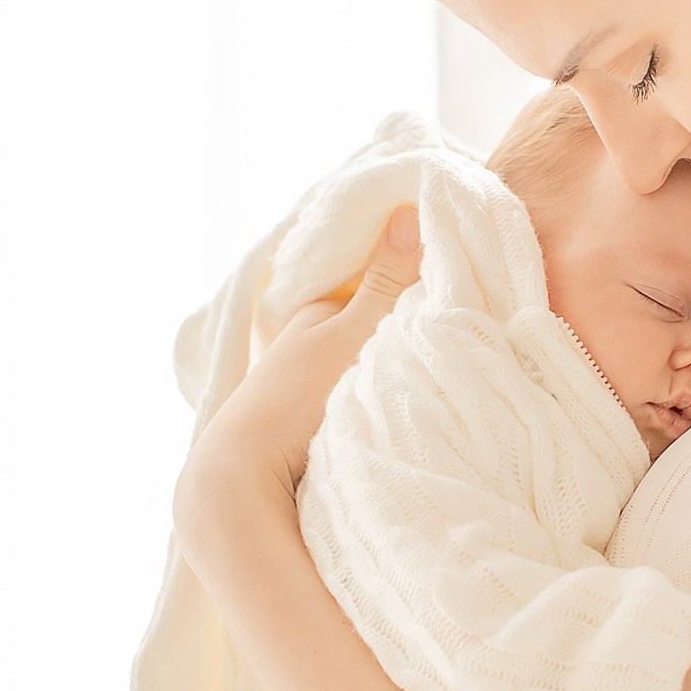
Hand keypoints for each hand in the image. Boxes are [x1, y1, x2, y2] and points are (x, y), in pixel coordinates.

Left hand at [172, 206, 422, 556]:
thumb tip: (407, 210)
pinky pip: (344, 411)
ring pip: (354, 376)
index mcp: (312, 318)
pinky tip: (391, 423)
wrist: (243, 480)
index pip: (368, 293)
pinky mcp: (298, 438)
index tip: (447, 299)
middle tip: (446, 346)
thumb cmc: (297, 399)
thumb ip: (386, 283)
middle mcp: (300, 351)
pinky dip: (367, 411)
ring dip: (383, 381)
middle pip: (362, 335)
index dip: (406, 293)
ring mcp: (296, 396)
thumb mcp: (355, 334)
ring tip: (425, 388)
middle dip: (395, 338)